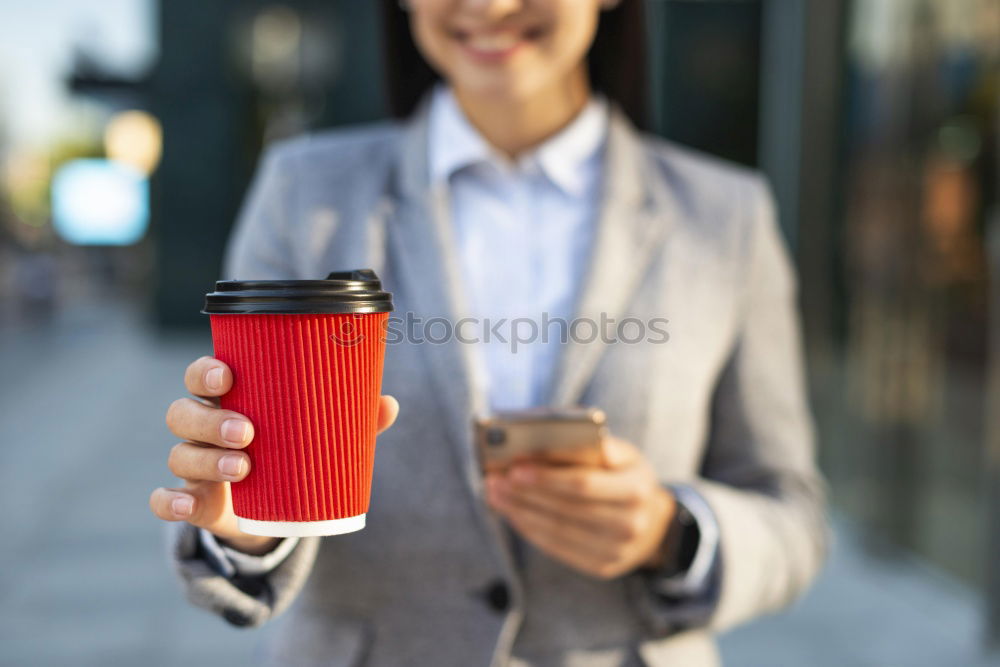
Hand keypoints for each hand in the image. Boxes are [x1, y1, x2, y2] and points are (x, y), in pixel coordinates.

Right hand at [150, 355, 399, 554]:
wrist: (275, 508)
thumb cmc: (293, 451)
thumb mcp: (319, 435)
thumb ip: (351, 420)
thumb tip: (388, 404)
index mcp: (229, 399)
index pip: (202, 375)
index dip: (206, 371)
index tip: (229, 376)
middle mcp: (202, 427)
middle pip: (183, 413)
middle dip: (211, 419)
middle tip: (248, 432)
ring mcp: (194, 465)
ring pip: (180, 455)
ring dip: (207, 460)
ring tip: (244, 468)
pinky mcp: (193, 501)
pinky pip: (164, 500)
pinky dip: (170, 503)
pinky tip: (187, 505)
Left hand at [485, 437, 674, 579]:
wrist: (652, 523)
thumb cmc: (625, 477)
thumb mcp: (625, 455)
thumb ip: (600, 446)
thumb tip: (567, 439)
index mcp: (637, 488)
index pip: (584, 484)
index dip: (547, 477)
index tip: (514, 467)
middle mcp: (630, 523)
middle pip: (566, 509)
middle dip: (525, 494)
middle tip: (494, 480)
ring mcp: (617, 550)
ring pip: (557, 531)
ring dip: (519, 512)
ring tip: (495, 494)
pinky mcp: (602, 567)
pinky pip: (557, 548)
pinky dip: (530, 529)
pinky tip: (512, 513)